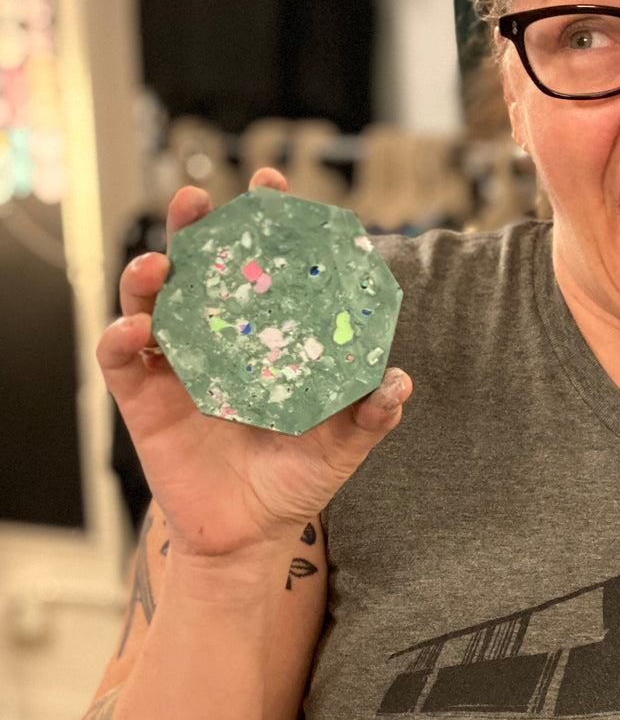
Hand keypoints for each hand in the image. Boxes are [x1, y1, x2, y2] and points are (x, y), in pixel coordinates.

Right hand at [97, 168, 410, 558]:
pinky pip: (121, 362)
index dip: (263, 225)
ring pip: (150, 303)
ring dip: (148, 276)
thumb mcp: (342, 446)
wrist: (252, 534)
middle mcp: (217, 341)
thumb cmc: (298, 478)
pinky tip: (137, 331)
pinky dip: (120, 339)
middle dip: (195, 228)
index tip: (272, 185)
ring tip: (159, 264)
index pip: (260, 269)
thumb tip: (399, 382)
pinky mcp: (144, 402)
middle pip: (197, 270)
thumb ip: (370, 415)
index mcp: (264, 338)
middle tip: (199, 200)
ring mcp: (177, 368)